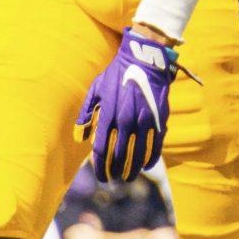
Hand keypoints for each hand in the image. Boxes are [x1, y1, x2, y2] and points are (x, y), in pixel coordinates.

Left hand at [74, 29, 178, 181]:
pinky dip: (149, 160)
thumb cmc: (116, 74)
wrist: (143, 60)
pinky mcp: (158, 120)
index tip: (102, 177)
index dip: (101, 167)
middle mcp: (125, 120)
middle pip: (120, 157)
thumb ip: (86, 113)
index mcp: (108, 114)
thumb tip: (80, 138)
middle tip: (114, 179)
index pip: (102, 150)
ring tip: (128, 177)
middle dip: (116, 172)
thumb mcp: (96, 89)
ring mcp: (143, 121)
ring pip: (137, 156)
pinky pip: (155, 147)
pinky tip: (145, 166)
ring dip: (132, 170)